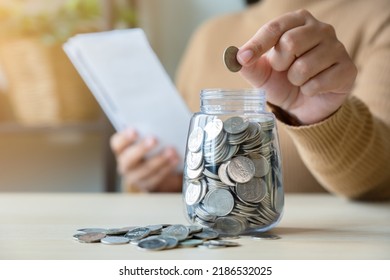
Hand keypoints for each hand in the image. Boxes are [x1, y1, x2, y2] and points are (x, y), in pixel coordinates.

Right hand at [110, 128, 181, 191]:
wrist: (155, 170)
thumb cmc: (150, 148)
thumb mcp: (146, 139)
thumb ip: (147, 132)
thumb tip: (158, 121)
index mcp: (121, 150)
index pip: (117, 144)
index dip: (124, 138)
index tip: (134, 130)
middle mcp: (125, 164)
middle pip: (129, 158)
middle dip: (142, 148)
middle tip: (154, 139)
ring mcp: (135, 177)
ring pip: (146, 169)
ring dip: (159, 159)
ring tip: (171, 150)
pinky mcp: (148, 185)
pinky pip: (157, 177)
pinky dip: (167, 167)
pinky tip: (175, 159)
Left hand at [237, 9, 356, 124]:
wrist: (305, 105)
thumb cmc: (283, 82)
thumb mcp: (262, 74)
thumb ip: (249, 65)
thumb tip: (236, 57)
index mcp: (298, 22)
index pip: (275, 27)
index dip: (257, 44)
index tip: (244, 58)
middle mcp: (321, 29)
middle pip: (291, 42)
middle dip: (280, 64)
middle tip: (284, 70)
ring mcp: (337, 47)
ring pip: (304, 66)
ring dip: (295, 80)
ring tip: (300, 80)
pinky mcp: (347, 69)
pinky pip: (318, 83)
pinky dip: (309, 91)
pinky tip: (313, 88)